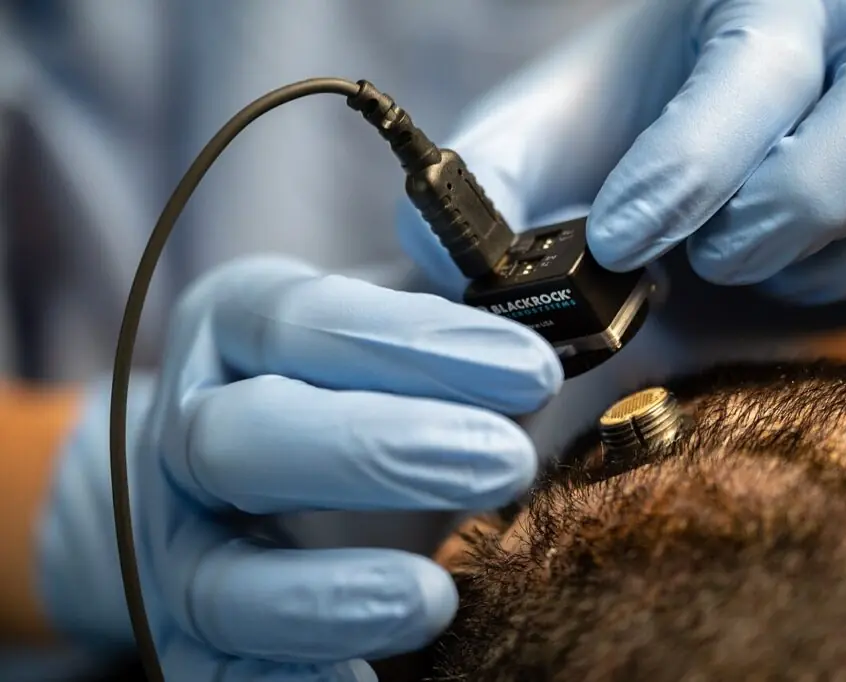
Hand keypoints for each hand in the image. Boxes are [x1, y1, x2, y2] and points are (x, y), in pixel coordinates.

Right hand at [40, 256, 560, 679]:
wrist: (247, 475)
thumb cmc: (348, 383)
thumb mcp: (387, 318)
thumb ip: (439, 284)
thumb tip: (487, 246)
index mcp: (237, 328)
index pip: (302, 321)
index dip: (415, 345)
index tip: (533, 367)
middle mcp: (190, 428)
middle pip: (242, 439)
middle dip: (375, 451)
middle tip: (506, 462)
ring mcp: (178, 541)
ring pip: (219, 577)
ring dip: (325, 595)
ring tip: (436, 597)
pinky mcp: (187, 632)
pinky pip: (217, 671)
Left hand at [397, 0, 845, 341]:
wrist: (678, 185)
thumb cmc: (606, 155)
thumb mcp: (529, 157)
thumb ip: (482, 188)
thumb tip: (460, 254)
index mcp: (749, 10)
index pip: (757, 61)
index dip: (698, 156)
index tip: (629, 238)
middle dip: (797, 199)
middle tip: (718, 259)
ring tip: (776, 281)